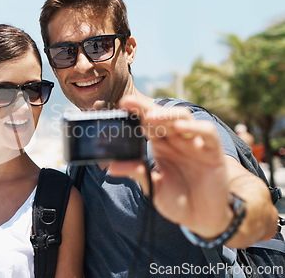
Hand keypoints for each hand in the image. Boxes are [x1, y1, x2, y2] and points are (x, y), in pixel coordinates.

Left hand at [107, 95, 232, 237]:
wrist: (201, 220)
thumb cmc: (177, 201)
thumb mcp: (152, 187)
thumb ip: (136, 174)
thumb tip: (110, 167)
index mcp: (161, 145)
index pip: (147, 123)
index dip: (135, 113)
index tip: (120, 106)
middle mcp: (177, 140)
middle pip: (162, 116)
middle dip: (145, 108)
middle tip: (128, 103)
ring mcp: (195, 144)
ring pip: (183, 117)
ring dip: (167, 115)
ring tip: (151, 117)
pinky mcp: (213, 152)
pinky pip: (207, 133)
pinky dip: (195, 128)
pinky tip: (180, 128)